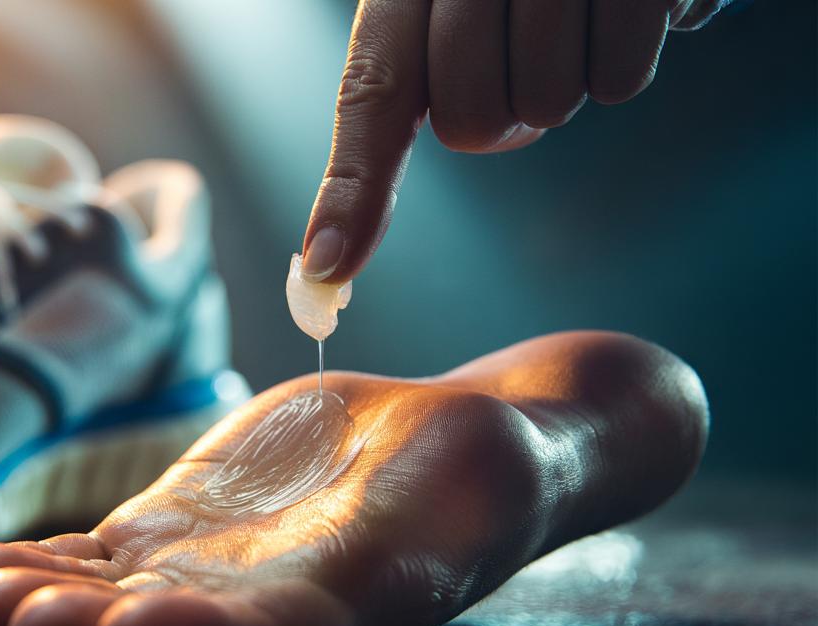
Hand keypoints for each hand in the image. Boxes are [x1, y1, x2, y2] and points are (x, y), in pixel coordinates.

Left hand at [301, 0, 730, 283]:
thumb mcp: (448, 3)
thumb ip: (395, 92)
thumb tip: (332, 253)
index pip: (373, 90)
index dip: (353, 188)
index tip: (328, 265)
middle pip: (470, 120)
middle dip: (503, 114)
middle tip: (526, 49)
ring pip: (548, 106)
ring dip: (569, 80)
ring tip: (580, 12)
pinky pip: (619, 82)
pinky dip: (627, 59)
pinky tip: (632, 5)